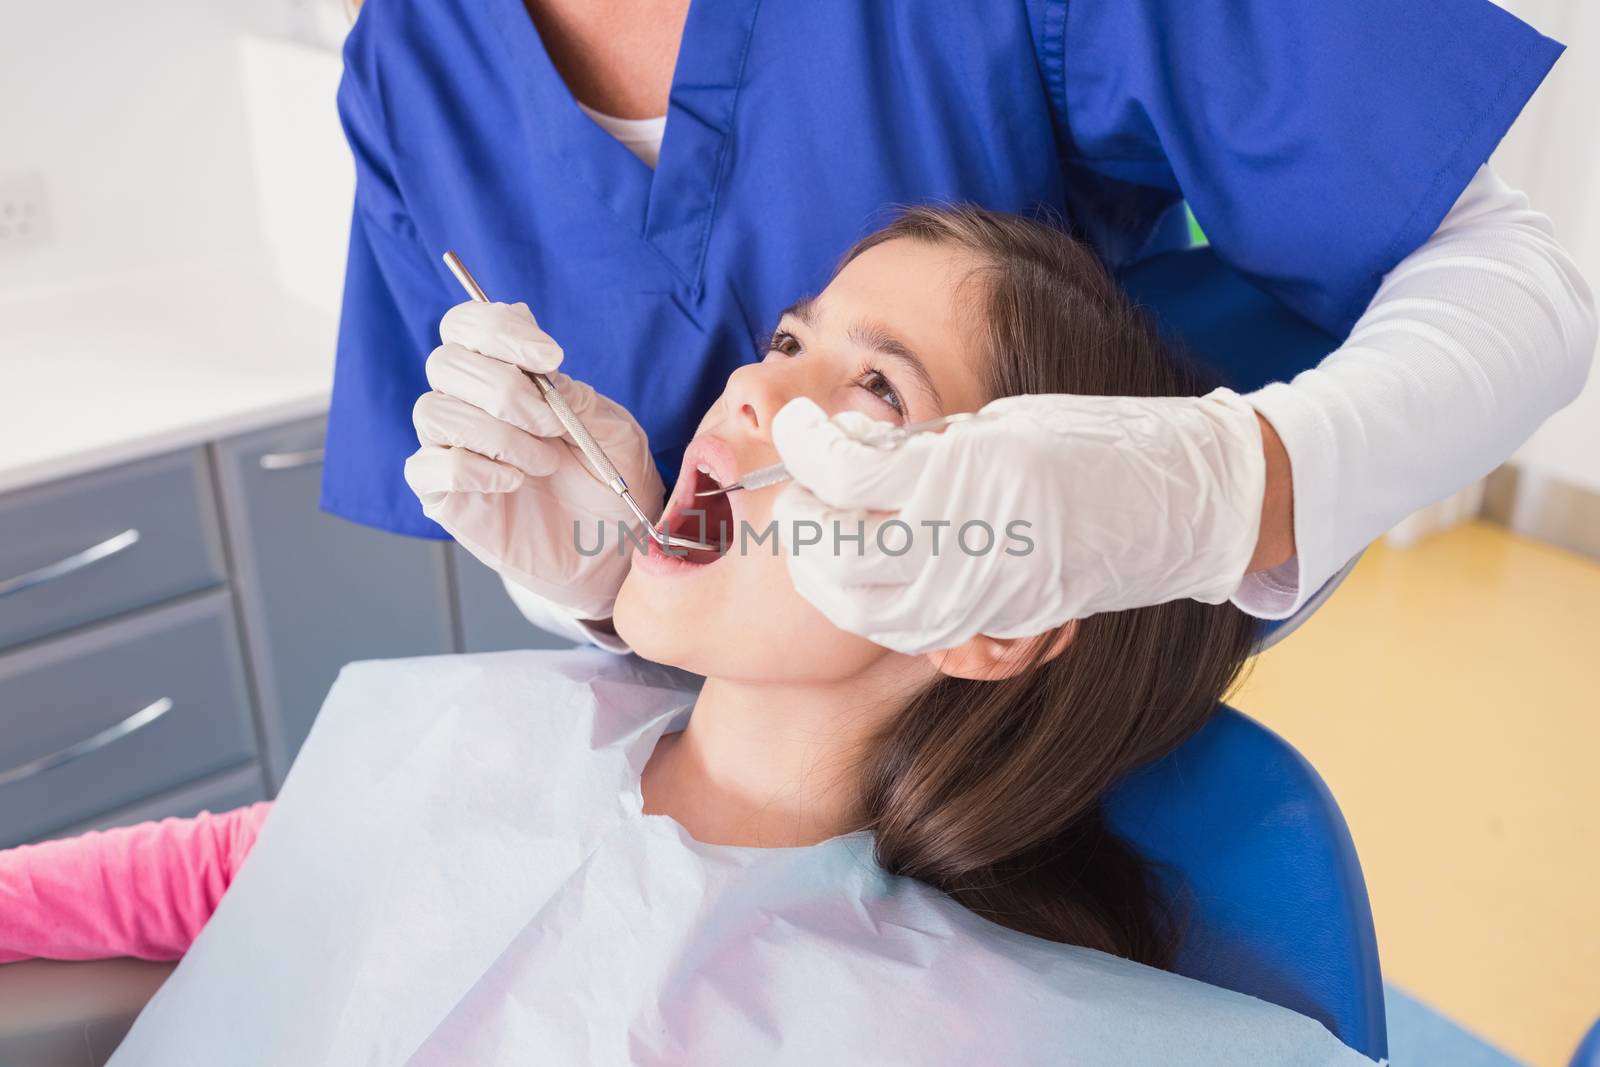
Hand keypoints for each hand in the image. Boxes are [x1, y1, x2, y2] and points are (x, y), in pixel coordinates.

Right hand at [404, 300, 661, 620]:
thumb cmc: (609, 480)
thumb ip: (573, 390)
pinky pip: (426, 467)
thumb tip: (535, 352)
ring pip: (434, 412)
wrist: (611, 548)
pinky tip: (512, 483)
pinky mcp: (444, 497)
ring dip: (498, 435)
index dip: (498, 330)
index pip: (466, 325)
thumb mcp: (611, 427)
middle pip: (445, 363)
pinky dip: (471, 469)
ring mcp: (452, 450)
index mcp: (504, 374)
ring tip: (544, 464)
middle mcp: (469, 405)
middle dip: (504, 389)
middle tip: (552, 425)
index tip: (550, 358)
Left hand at [769, 390, 1267, 654]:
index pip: (845, 470)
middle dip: (801, 517)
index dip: (801, 443)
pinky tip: (866, 572)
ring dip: (821, 571)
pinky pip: (901, 629)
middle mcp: (962, 542)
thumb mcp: (996, 424)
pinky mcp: (987, 624)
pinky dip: (864, 605)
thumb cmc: (1086, 442)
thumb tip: (842, 447)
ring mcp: (974, 595)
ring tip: (822, 533)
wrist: (1171, 505)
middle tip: (799, 487)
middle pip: (834, 550)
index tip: (795, 425)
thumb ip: (915, 446)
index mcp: (965, 473)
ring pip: (856, 607)